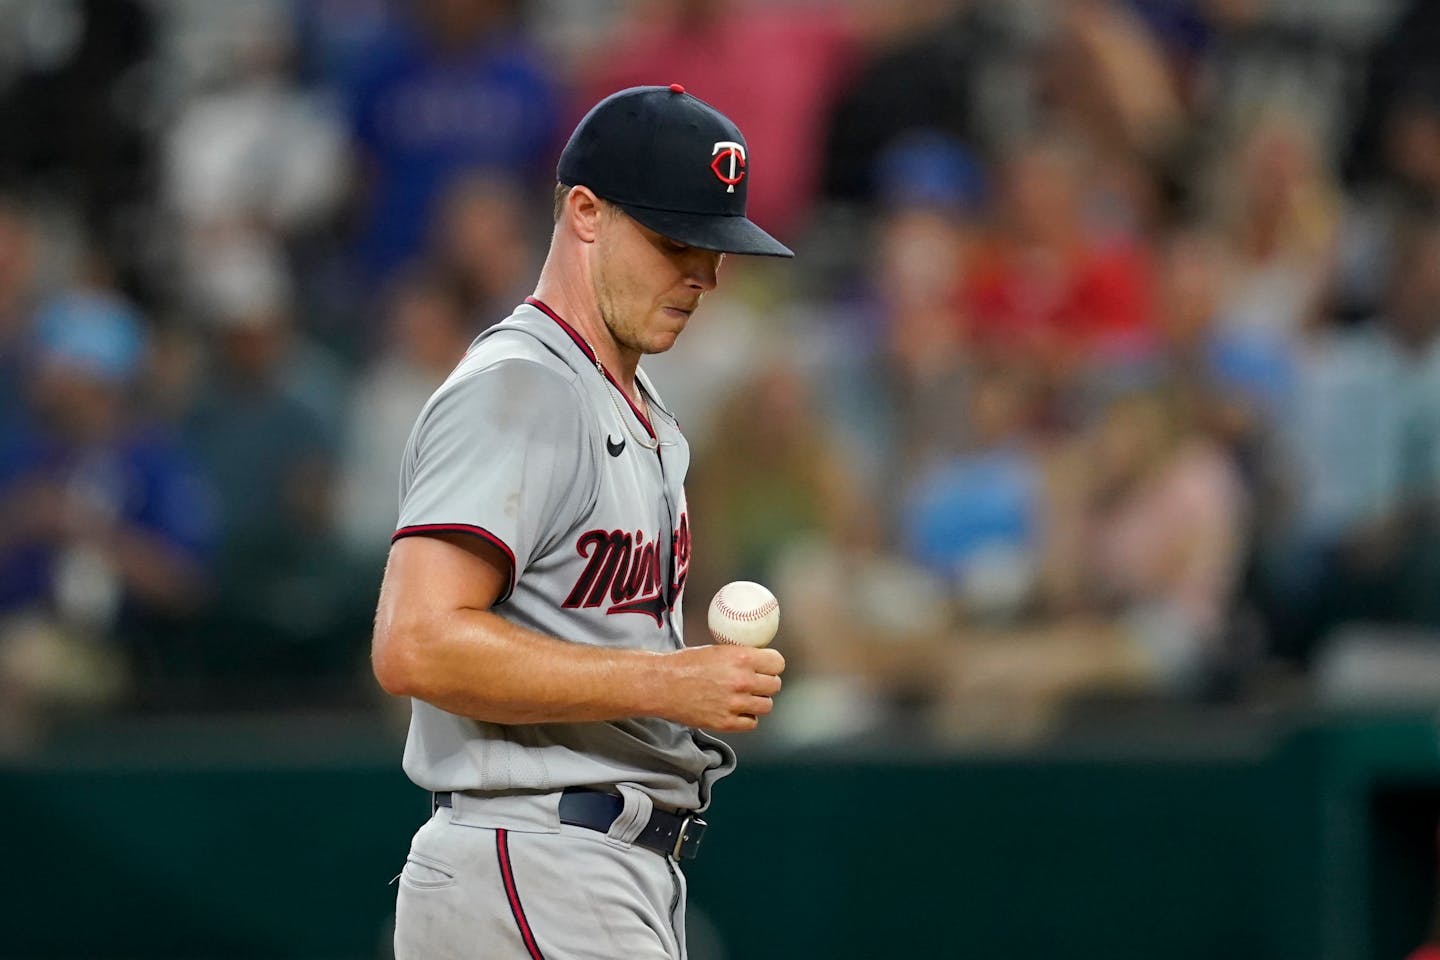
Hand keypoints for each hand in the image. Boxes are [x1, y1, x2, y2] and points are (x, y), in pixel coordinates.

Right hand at [655, 644, 784, 731]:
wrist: (662, 684)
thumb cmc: (684, 664)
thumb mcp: (717, 650)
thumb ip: (740, 656)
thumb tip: (758, 659)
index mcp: (741, 658)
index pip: (777, 663)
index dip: (772, 665)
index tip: (768, 667)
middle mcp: (742, 681)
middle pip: (774, 685)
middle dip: (766, 683)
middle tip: (755, 683)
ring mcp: (735, 704)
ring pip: (766, 705)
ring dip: (758, 701)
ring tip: (745, 698)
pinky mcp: (726, 722)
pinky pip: (752, 723)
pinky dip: (747, 718)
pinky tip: (737, 711)